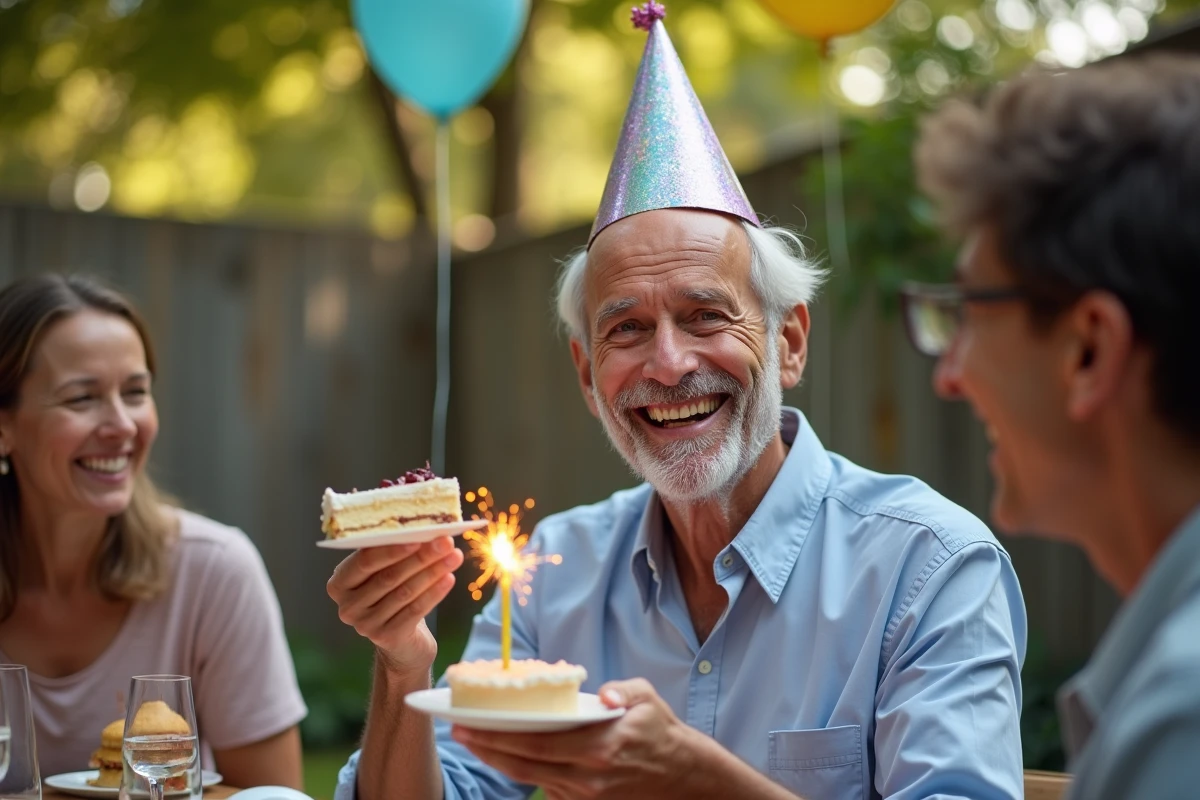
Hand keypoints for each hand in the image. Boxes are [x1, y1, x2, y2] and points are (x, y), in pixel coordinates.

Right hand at [326, 537, 464, 674]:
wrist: (400, 640)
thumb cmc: (391, 594)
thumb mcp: (384, 573)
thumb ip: (392, 553)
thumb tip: (424, 529)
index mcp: (339, 583)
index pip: (364, 561)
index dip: (392, 549)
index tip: (419, 536)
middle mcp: (347, 606)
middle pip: (389, 576)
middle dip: (421, 557)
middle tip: (445, 542)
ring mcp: (365, 625)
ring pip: (405, 592)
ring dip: (432, 572)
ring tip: (454, 557)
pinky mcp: (387, 637)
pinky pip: (415, 610)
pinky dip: (434, 593)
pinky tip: (449, 579)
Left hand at [451, 678, 707, 799]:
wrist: (683, 779)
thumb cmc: (660, 731)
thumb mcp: (647, 699)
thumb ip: (623, 691)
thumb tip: (603, 695)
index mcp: (599, 747)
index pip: (537, 743)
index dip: (499, 735)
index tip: (470, 724)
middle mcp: (587, 777)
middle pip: (523, 765)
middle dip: (487, 749)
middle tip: (459, 731)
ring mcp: (585, 796)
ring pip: (531, 779)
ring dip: (500, 761)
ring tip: (475, 740)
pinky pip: (547, 788)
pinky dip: (525, 772)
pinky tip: (507, 755)